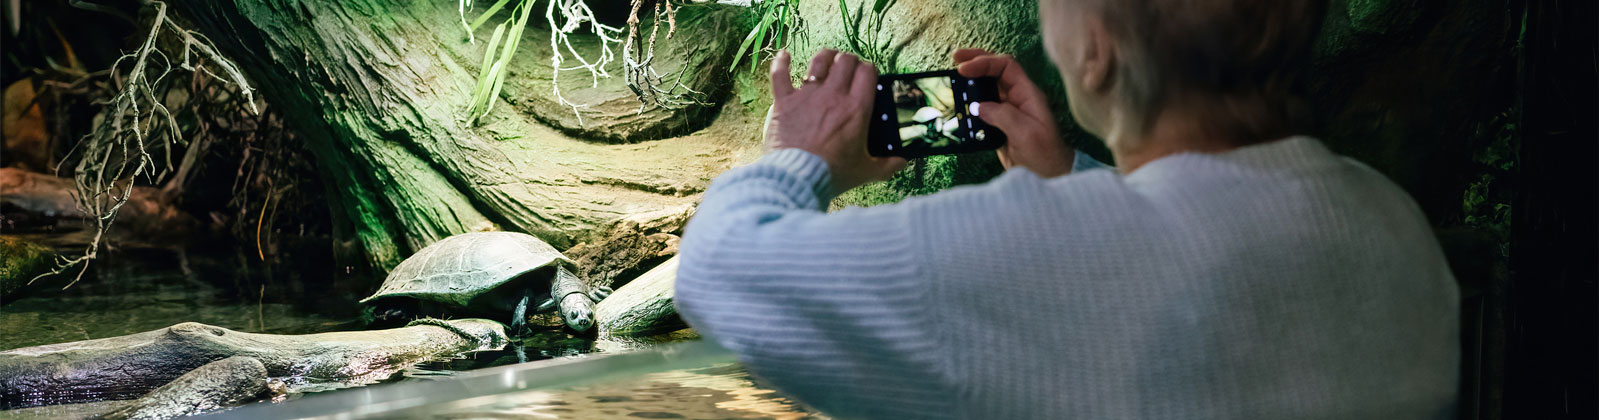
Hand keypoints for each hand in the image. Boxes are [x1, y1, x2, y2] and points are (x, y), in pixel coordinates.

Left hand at [766, 49, 906, 193]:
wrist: (797, 177)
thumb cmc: (832, 174)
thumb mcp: (866, 171)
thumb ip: (887, 166)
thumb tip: (902, 163)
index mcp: (856, 108)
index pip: (868, 71)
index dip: (869, 69)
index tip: (868, 76)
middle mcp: (833, 95)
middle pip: (845, 61)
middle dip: (850, 61)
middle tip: (849, 70)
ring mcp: (807, 96)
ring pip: (819, 61)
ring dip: (826, 56)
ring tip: (828, 59)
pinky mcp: (784, 102)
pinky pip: (780, 74)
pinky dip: (782, 62)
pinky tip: (784, 55)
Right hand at [954, 49, 1074, 176]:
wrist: (1048, 176)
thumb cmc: (1044, 153)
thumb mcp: (1026, 133)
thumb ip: (1003, 116)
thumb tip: (978, 106)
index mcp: (1027, 93)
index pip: (1006, 66)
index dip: (985, 62)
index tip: (964, 69)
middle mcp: (1016, 97)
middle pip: (995, 70)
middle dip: (975, 61)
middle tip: (954, 59)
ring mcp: (1006, 110)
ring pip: (986, 87)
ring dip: (969, 81)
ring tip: (951, 79)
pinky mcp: (997, 124)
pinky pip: (981, 107)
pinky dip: (968, 102)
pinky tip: (956, 104)